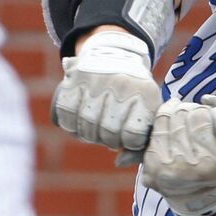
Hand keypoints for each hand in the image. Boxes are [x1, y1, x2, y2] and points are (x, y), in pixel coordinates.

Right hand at [51, 27, 162, 162]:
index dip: (128, 142)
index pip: (132, 135)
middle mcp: (121, 85)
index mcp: (144, 94)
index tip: (127, 136)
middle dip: (108, 139)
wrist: (115, 52)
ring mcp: (96, 81)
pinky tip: (79, 122)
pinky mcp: (75, 79)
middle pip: (108, 133)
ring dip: (89, 134)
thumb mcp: (147, 111)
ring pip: (87, 127)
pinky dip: (71, 125)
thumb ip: (140, 143)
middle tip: (109, 132)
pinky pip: (67, 115)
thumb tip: (119, 163)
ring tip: (95, 126)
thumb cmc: (134, 92)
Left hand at [140, 94, 215, 215]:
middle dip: (201, 112)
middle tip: (201, 123)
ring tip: (187, 124)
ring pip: (179, 112)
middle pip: (199, 113)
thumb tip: (206, 98)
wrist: (192, 193)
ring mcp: (175, 166)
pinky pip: (160, 119)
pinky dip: (167, 113)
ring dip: (184, 112)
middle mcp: (202, 168)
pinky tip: (173, 120)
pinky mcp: (154, 163)